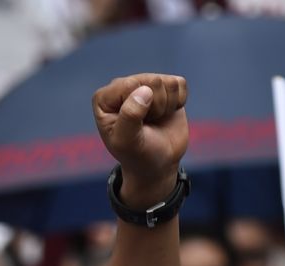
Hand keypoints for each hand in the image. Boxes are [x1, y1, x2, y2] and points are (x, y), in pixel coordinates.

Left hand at [92, 74, 188, 204]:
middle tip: (147, 125)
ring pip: (167, 83)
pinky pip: (180, 83)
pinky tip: (167, 113)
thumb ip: (130, 116)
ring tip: (156, 120)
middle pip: (152, 81)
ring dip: (167, 106)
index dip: (141, 107)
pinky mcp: (165, 87)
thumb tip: (144, 90)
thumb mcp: (127, 142)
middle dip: (156, 108)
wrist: (157, 165)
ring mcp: (144, 84)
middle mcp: (123, 86)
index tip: (136, 127)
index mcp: (105, 98)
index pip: (131, 85)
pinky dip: (179, 102)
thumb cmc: (138, 155)